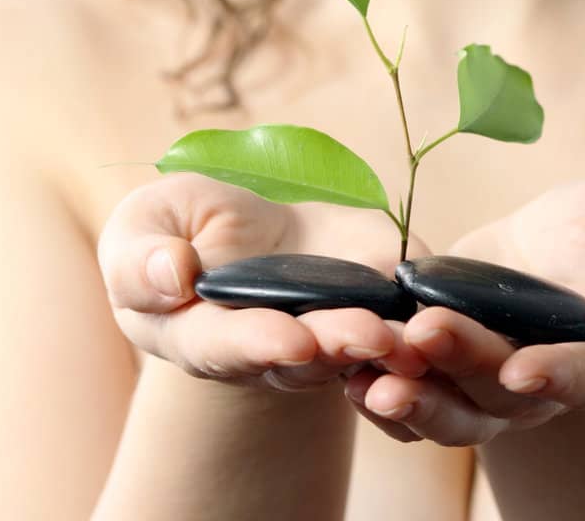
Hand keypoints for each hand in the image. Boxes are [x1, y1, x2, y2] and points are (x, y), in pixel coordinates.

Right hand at [97, 171, 431, 398]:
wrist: (246, 225)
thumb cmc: (178, 230)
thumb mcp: (141, 229)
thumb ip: (141, 257)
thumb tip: (171, 274)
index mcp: (202, 338)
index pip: (228, 349)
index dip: (258, 346)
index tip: (290, 337)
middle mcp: (272, 351)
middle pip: (305, 359)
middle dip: (337, 346)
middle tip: (368, 335)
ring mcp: (329, 334)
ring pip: (360, 355)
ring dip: (388, 348)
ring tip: (409, 332)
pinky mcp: (378, 305)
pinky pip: (405, 333)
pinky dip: (426, 332)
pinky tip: (444, 318)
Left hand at [342, 175, 584, 445]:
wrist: (573, 245)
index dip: (558, 377)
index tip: (526, 371)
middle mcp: (546, 380)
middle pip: (501, 393)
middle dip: (459, 368)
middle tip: (422, 338)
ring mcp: (493, 380)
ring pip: (452, 410)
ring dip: (412, 399)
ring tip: (370, 378)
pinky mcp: (450, 364)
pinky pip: (416, 394)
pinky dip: (380, 392)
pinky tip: (345, 373)